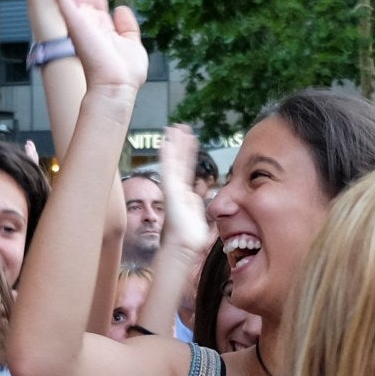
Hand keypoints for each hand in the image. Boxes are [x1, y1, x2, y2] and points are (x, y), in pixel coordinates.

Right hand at [156, 124, 212, 255]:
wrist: (184, 247)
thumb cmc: (192, 239)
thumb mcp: (203, 216)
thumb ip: (204, 203)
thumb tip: (208, 192)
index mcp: (185, 195)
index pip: (187, 170)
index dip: (188, 155)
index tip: (190, 141)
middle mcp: (177, 190)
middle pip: (179, 162)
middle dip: (181, 146)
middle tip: (182, 128)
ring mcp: (172, 188)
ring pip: (173, 161)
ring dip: (174, 144)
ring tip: (175, 128)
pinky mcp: (170, 189)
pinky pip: (168, 167)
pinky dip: (166, 153)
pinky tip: (166, 139)